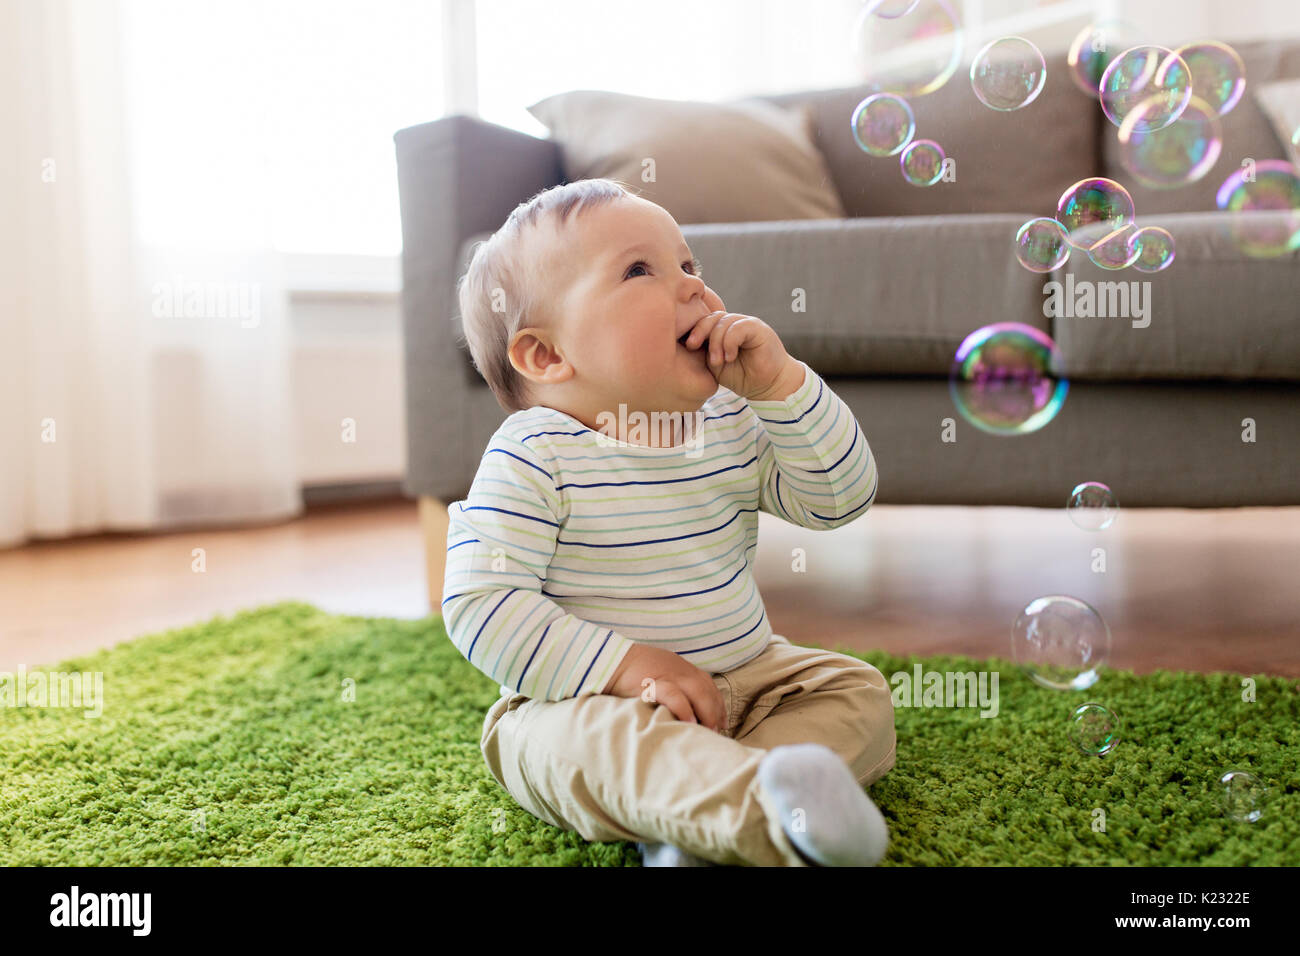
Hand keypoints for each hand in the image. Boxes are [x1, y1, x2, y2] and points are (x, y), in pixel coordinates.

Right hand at [602, 643, 727, 733]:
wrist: (609, 660)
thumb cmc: (630, 671)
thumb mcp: (659, 673)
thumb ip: (673, 686)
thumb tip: (684, 710)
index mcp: (681, 668)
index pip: (708, 685)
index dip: (717, 704)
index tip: (722, 722)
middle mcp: (679, 670)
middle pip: (707, 689)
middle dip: (715, 712)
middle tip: (717, 732)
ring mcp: (668, 675)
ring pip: (697, 691)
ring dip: (706, 712)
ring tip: (708, 731)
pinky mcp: (654, 683)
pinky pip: (674, 695)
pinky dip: (684, 708)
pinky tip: (690, 722)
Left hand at [681, 288, 796, 399]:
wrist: (767, 385)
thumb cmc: (741, 376)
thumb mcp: (715, 364)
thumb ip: (704, 351)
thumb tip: (685, 343)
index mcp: (722, 331)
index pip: (704, 321)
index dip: (693, 330)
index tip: (687, 346)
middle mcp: (733, 324)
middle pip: (711, 317)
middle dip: (699, 331)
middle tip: (693, 347)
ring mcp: (746, 324)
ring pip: (723, 322)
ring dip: (716, 342)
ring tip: (717, 361)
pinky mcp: (758, 328)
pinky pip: (738, 327)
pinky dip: (730, 342)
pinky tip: (729, 357)